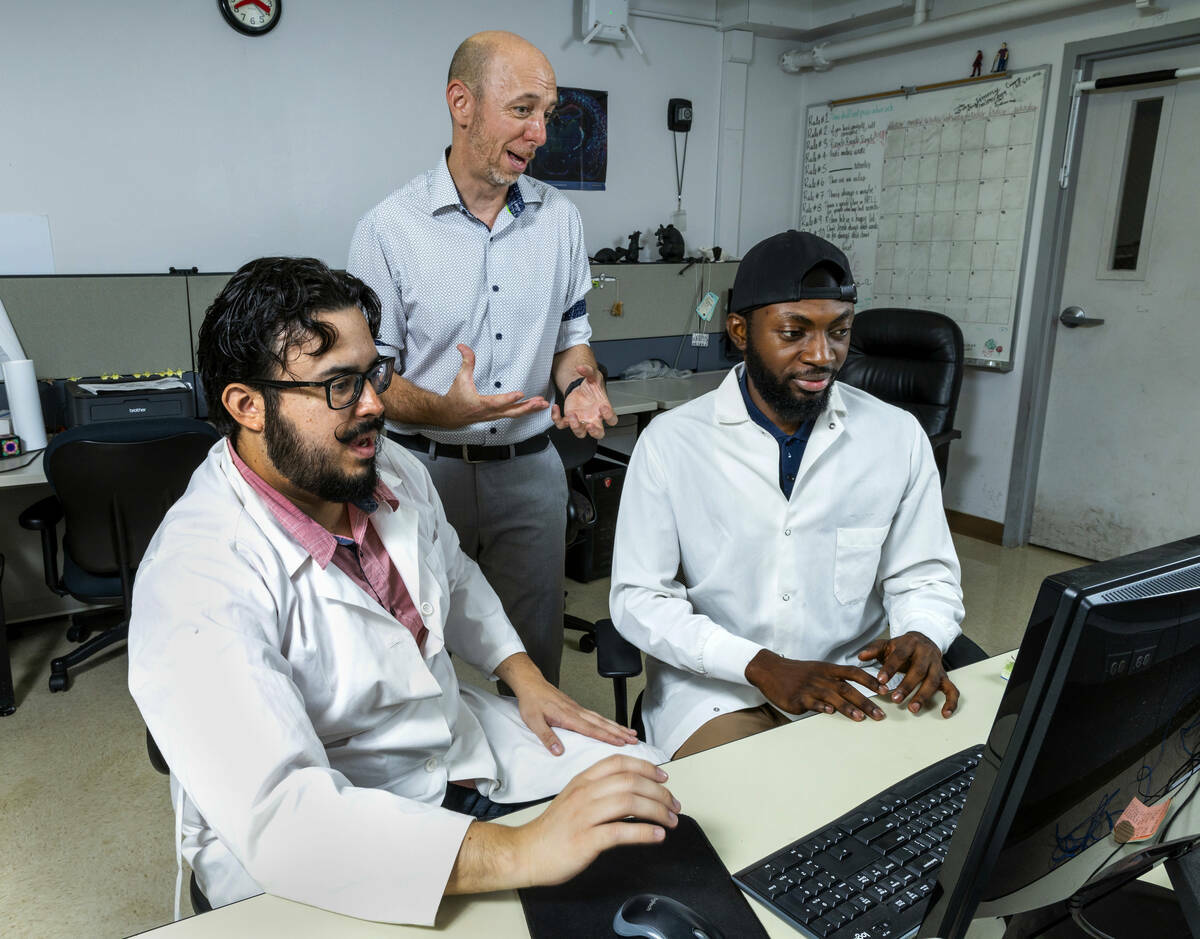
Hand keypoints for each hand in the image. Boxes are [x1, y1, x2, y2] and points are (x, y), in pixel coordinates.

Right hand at [443, 344, 548, 427]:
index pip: (497, 402)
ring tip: (542, 404)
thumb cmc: (456, 398)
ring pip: (515, 414)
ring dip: (530, 409)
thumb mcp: (460, 378)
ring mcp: (495, 416)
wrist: (450, 415)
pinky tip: (534, 407)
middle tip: (540, 402)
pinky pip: (513, 415)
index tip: (520, 394)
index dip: (508, 398)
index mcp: (481, 404)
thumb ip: (466, 361)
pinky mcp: (497, 416)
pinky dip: (525, 411)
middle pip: (512, 412)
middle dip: (527, 407)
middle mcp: (490, 412)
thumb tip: (463, 346)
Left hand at [498, 653, 638, 752]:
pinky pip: (596, 715)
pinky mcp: (576, 707)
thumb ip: (547, 736)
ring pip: (601, 719)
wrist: (530, 684)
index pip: (591, 729)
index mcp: (567, 716)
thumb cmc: (531, 702)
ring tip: (630, 733)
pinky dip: (607, 721)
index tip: (621, 743)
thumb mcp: (534, 721)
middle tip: (634, 739)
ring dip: (617, 726)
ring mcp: (577, 709)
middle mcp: (576, 712)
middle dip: (620, 732)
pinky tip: (612, 725)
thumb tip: (558, 751)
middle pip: (602, 723)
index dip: (607, 737)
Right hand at [514, 755, 678, 886]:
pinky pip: (621, 831)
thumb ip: (600, 791)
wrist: (526, 852)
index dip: (646, 767)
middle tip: (673, 804)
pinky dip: (644, 832)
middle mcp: (585, 794)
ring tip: (671, 821)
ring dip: (657, 811)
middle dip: (659, 792)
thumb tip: (634, 792)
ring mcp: (585, 816)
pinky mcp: (586, 840)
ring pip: (629, 802)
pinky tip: (657, 836)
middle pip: (630, 781)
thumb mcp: (575, 799)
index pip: (619, 763)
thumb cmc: (553, 829)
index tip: (663, 777)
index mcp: (583, 781)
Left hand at [551, 364, 616, 438]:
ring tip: (572, 416)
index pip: (612, 419)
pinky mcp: (569, 419)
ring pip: (580, 433)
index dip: (609, 416)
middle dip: (595, 432)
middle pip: (599, 433)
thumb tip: (581, 367)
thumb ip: (589, 371)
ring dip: (576, 428)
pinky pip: (562, 424)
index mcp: (604, 410)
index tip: (603, 408)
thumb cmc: (591, 387)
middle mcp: (594, 418)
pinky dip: (556, 418)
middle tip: (591, 426)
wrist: (580, 388)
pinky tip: (555, 408)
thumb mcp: (593, 376)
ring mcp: (581, 420)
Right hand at [744, 649, 888, 721]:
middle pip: (848, 688)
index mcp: (828, 669)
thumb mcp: (818, 670)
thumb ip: (835, 679)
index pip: (854, 673)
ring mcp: (810, 687)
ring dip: (848, 707)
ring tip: (861, 718)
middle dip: (866, 702)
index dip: (870, 680)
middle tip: (880, 714)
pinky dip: (821, 706)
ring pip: (833, 696)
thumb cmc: (797, 673)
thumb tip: (855, 693)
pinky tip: (829, 712)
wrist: (771, 670)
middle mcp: (822, 677)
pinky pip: (812, 702)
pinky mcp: (798, 697)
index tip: (885, 690)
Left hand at [857, 632, 958, 717]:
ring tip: (913, 709)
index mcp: (910, 644)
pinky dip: (951, 702)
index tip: (880, 680)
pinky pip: (952, 689)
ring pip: (933, 681)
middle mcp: (926, 654)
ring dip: (923, 696)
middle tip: (895, 699)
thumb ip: (874, 650)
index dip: (890, 668)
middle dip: (907, 686)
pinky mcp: (945, 676)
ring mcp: (937, 666)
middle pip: (918, 670)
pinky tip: (945, 713)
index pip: (900, 655)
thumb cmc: (902, 646)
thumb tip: (860, 656)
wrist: (924, 639)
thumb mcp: (887, 644)